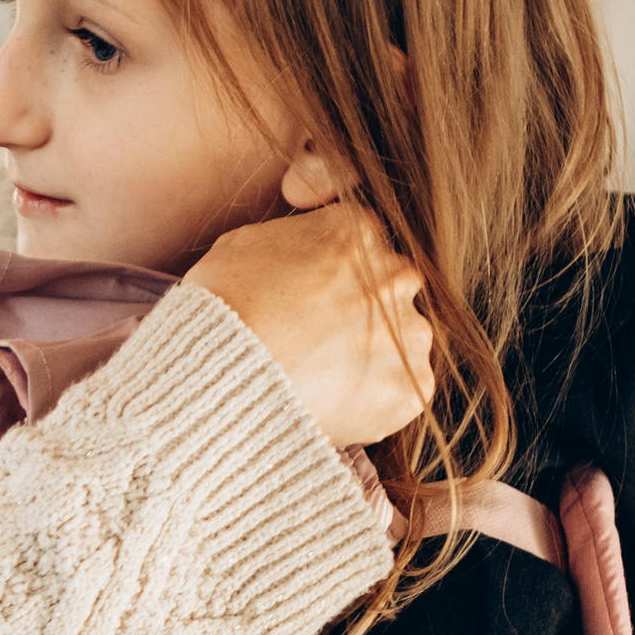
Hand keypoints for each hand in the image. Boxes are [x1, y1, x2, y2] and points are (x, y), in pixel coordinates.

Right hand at [186, 167, 430, 448]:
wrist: (224, 379)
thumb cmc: (222, 311)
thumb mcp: (243, 243)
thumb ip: (294, 237)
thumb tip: (306, 248)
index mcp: (358, 231)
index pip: (359, 247)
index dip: (330, 275)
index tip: (307, 300)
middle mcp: (397, 274)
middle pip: (387, 293)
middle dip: (356, 315)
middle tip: (312, 344)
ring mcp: (410, 333)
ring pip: (400, 341)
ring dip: (370, 356)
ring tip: (319, 379)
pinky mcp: (412, 388)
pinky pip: (402, 392)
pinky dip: (374, 400)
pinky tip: (333, 404)